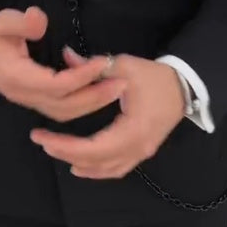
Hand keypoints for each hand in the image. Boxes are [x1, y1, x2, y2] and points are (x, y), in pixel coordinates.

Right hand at [0, 6, 126, 119]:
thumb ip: (19, 21)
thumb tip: (39, 20)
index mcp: (16, 77)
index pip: (55, 85)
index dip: (81, 76)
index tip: (102, 62)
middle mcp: (23, 94)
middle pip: (64, 106)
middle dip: (95, 96)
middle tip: (121, 82)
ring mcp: (28, 100)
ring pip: (64, 112)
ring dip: (91, 103)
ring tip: (115, 89)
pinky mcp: (34, 99)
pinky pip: (60, 109)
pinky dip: (81, 104)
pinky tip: (97, 92)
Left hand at [30, 49, 184, 178]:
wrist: (185, 86)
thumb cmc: (155, 77)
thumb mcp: (124, 66)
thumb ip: (94, 66)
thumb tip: (66, 56)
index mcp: (134, 129)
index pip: (94, 147)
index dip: (66, 146)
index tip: (43, 137)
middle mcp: (138, 147)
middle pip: (97, 161)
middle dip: (65, 153)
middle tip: (42, 140)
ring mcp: (141, 153)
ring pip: (106, 169)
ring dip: (79, 163)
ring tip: (54, 149)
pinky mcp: (142, 151)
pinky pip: (116, 168)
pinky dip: (96, 169)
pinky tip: (78, 165)